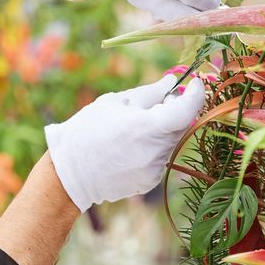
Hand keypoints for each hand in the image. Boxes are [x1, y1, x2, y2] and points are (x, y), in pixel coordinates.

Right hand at [44, 76, 204, 210]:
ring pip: (170, 141)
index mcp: (146, 126)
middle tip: (155, 102)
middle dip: (175, 110)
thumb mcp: (114, 102)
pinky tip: (128, 147)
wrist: (68, 173)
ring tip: (132, 127)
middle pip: (181, 125)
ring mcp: (154, 169)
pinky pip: (159, 157)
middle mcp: (155, 151)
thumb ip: (148, 93)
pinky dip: (151, 147)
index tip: (196, 82)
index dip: (196, 94)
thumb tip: (172, 82)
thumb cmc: (86, 131)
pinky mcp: (150, 182)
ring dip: (161, 130)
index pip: (188, 109)